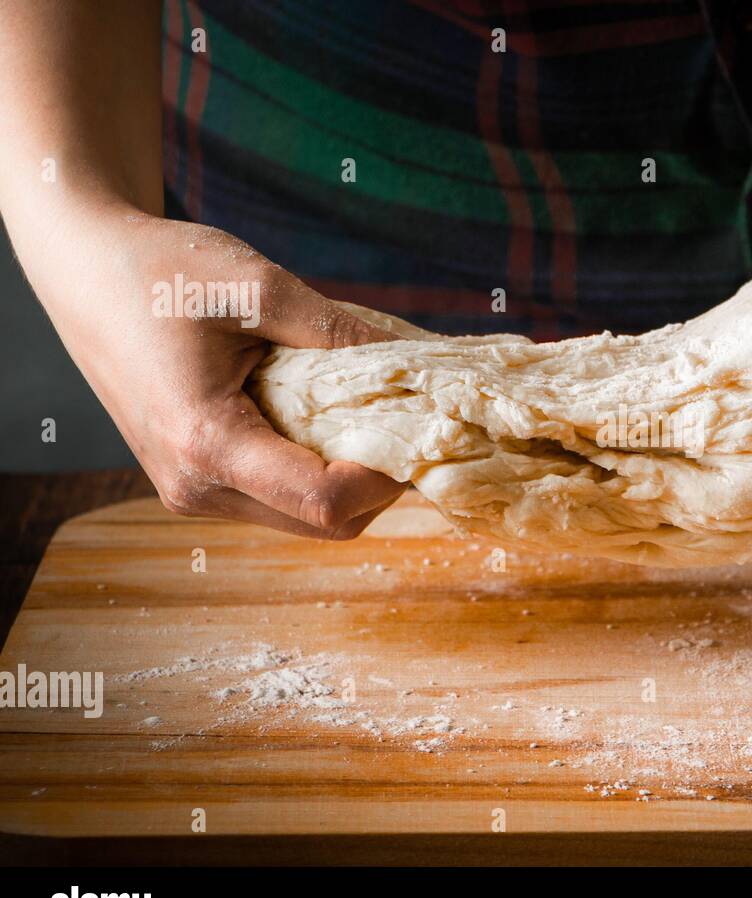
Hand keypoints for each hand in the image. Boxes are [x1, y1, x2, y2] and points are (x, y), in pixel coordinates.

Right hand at [32, 201, 405, 537]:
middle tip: (407, 420)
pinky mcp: (196, 482)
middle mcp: (195, 487)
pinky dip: (316, 469)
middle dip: (378, 482)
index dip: (386, 477)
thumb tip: (418, 364)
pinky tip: (327, 419)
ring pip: (304, 518)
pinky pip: (277, 498)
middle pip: (324, 524)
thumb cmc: (158, 270)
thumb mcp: (257, 286)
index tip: (419, 430)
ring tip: (366, 413)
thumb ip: (338, 332)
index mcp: (206, 442)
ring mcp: (192, 492)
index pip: (324, 500)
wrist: (84, 270)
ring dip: (349, 478)